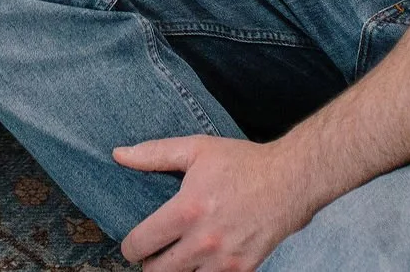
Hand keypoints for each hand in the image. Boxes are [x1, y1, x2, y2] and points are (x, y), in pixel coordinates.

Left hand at [116, 136, 317, 271]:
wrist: (291, 180)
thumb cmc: (242, 163)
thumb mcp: (196, 149)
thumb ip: (154, 154)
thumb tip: (119, 154)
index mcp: (186, 211)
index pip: (140, 245)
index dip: (130, 246)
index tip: (135, 243)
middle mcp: (203, 241)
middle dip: (150, 263)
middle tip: (156, 252)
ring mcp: (224, 260)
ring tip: (178, 258)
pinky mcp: (242, 270)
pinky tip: (201, 262)